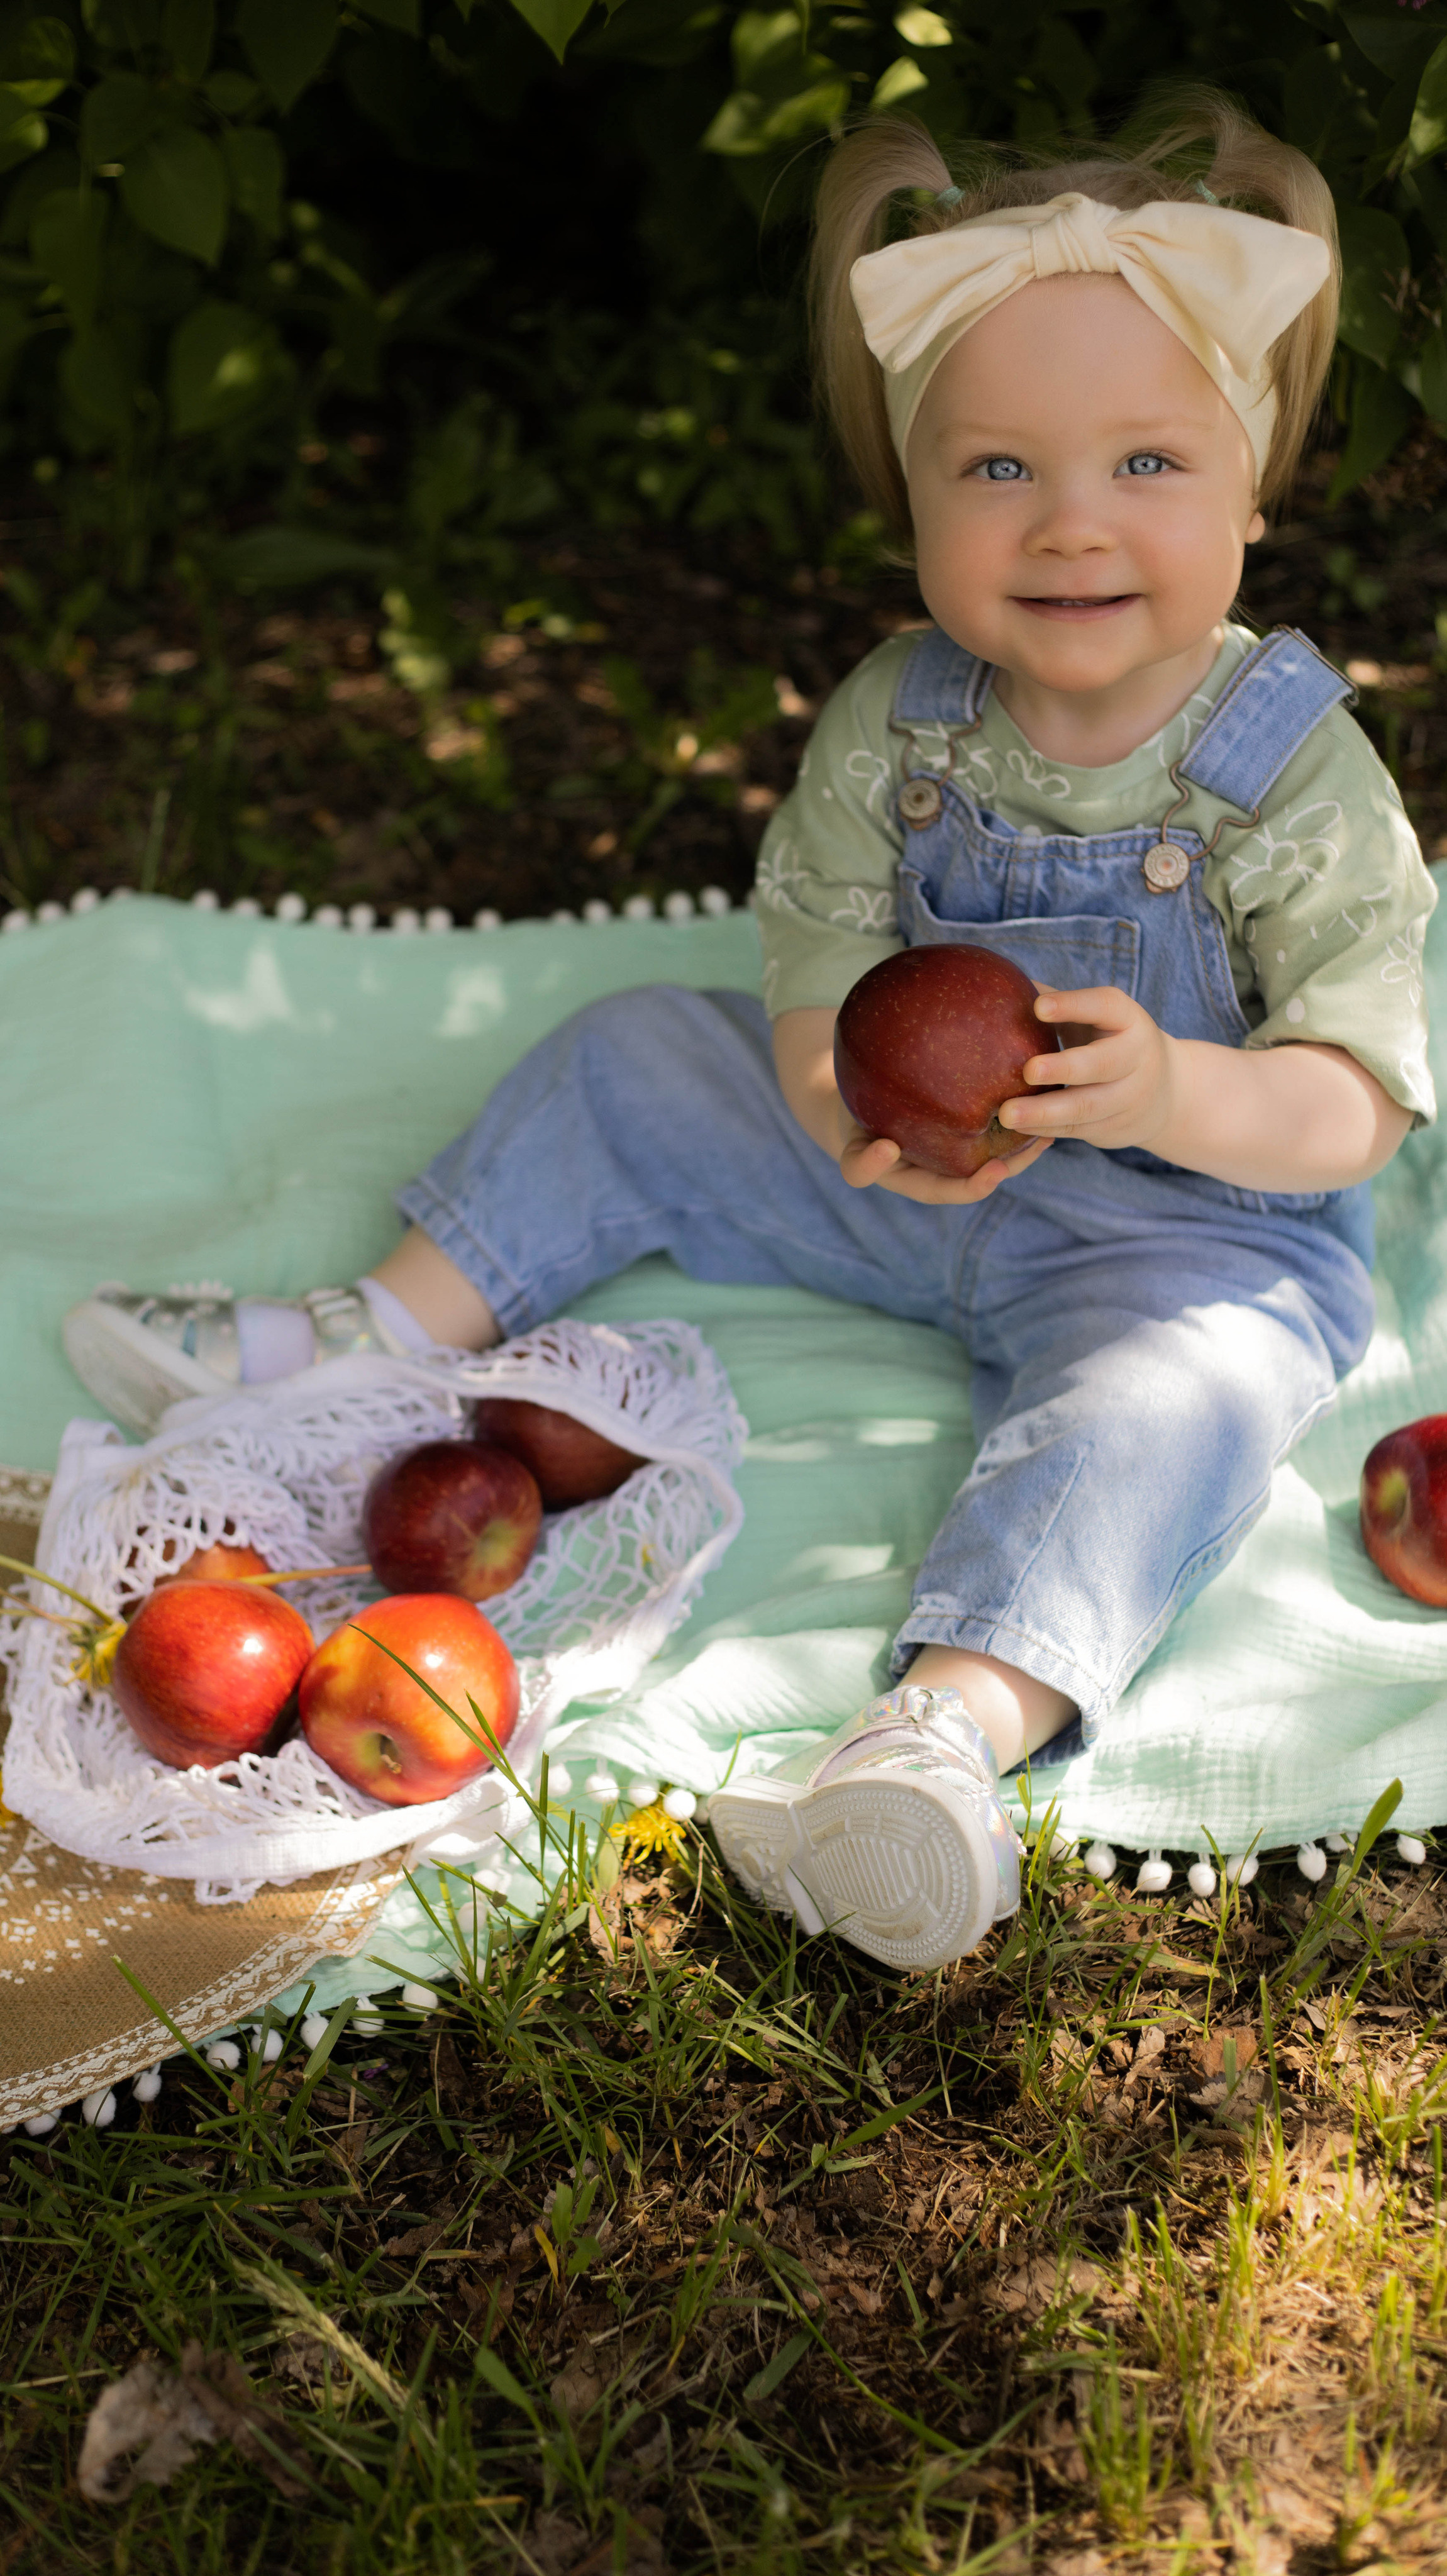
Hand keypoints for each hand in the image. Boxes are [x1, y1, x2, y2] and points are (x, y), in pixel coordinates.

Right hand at [839, 1116, 1052, 1203]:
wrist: (861, 1115)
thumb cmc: (857, 1134)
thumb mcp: (850, 1152)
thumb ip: (861, 1164)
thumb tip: (886, 1152)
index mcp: (923, 1185)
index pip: (951, 1194)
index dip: (975, 1188)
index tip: (995, 1172)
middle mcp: (947, 1175)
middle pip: (987, 1175)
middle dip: (1015, 1163)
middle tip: (1038, 1145)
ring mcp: (961, 1155)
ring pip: (1000, 1154)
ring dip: (1026, 1143)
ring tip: (1051, 1124)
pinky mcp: (970, 1132)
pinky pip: (997, 1128)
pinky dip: (1019, 1118)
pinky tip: (1040, 1096)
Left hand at [996, 986, 1177, 1153]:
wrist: (1166, 1093)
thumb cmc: (1110, 1041)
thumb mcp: (1097, 1018)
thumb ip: (1059, 1002)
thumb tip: (1007, 984)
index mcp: (1128, 1020)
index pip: (1105, 1006)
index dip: (1074, 1006)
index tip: (1039, 1007)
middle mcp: (1135, 1058)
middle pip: (1102, 1064)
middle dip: (1065, 1067)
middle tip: (1029, 1070)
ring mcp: (1128, 1097)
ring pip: (1087, 1106)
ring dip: (1045, 1112)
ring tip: (1006, 1114)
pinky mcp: (1114, 1128)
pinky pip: (1076, 1130)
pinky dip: (1044, 1129)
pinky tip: (1017, 1128)